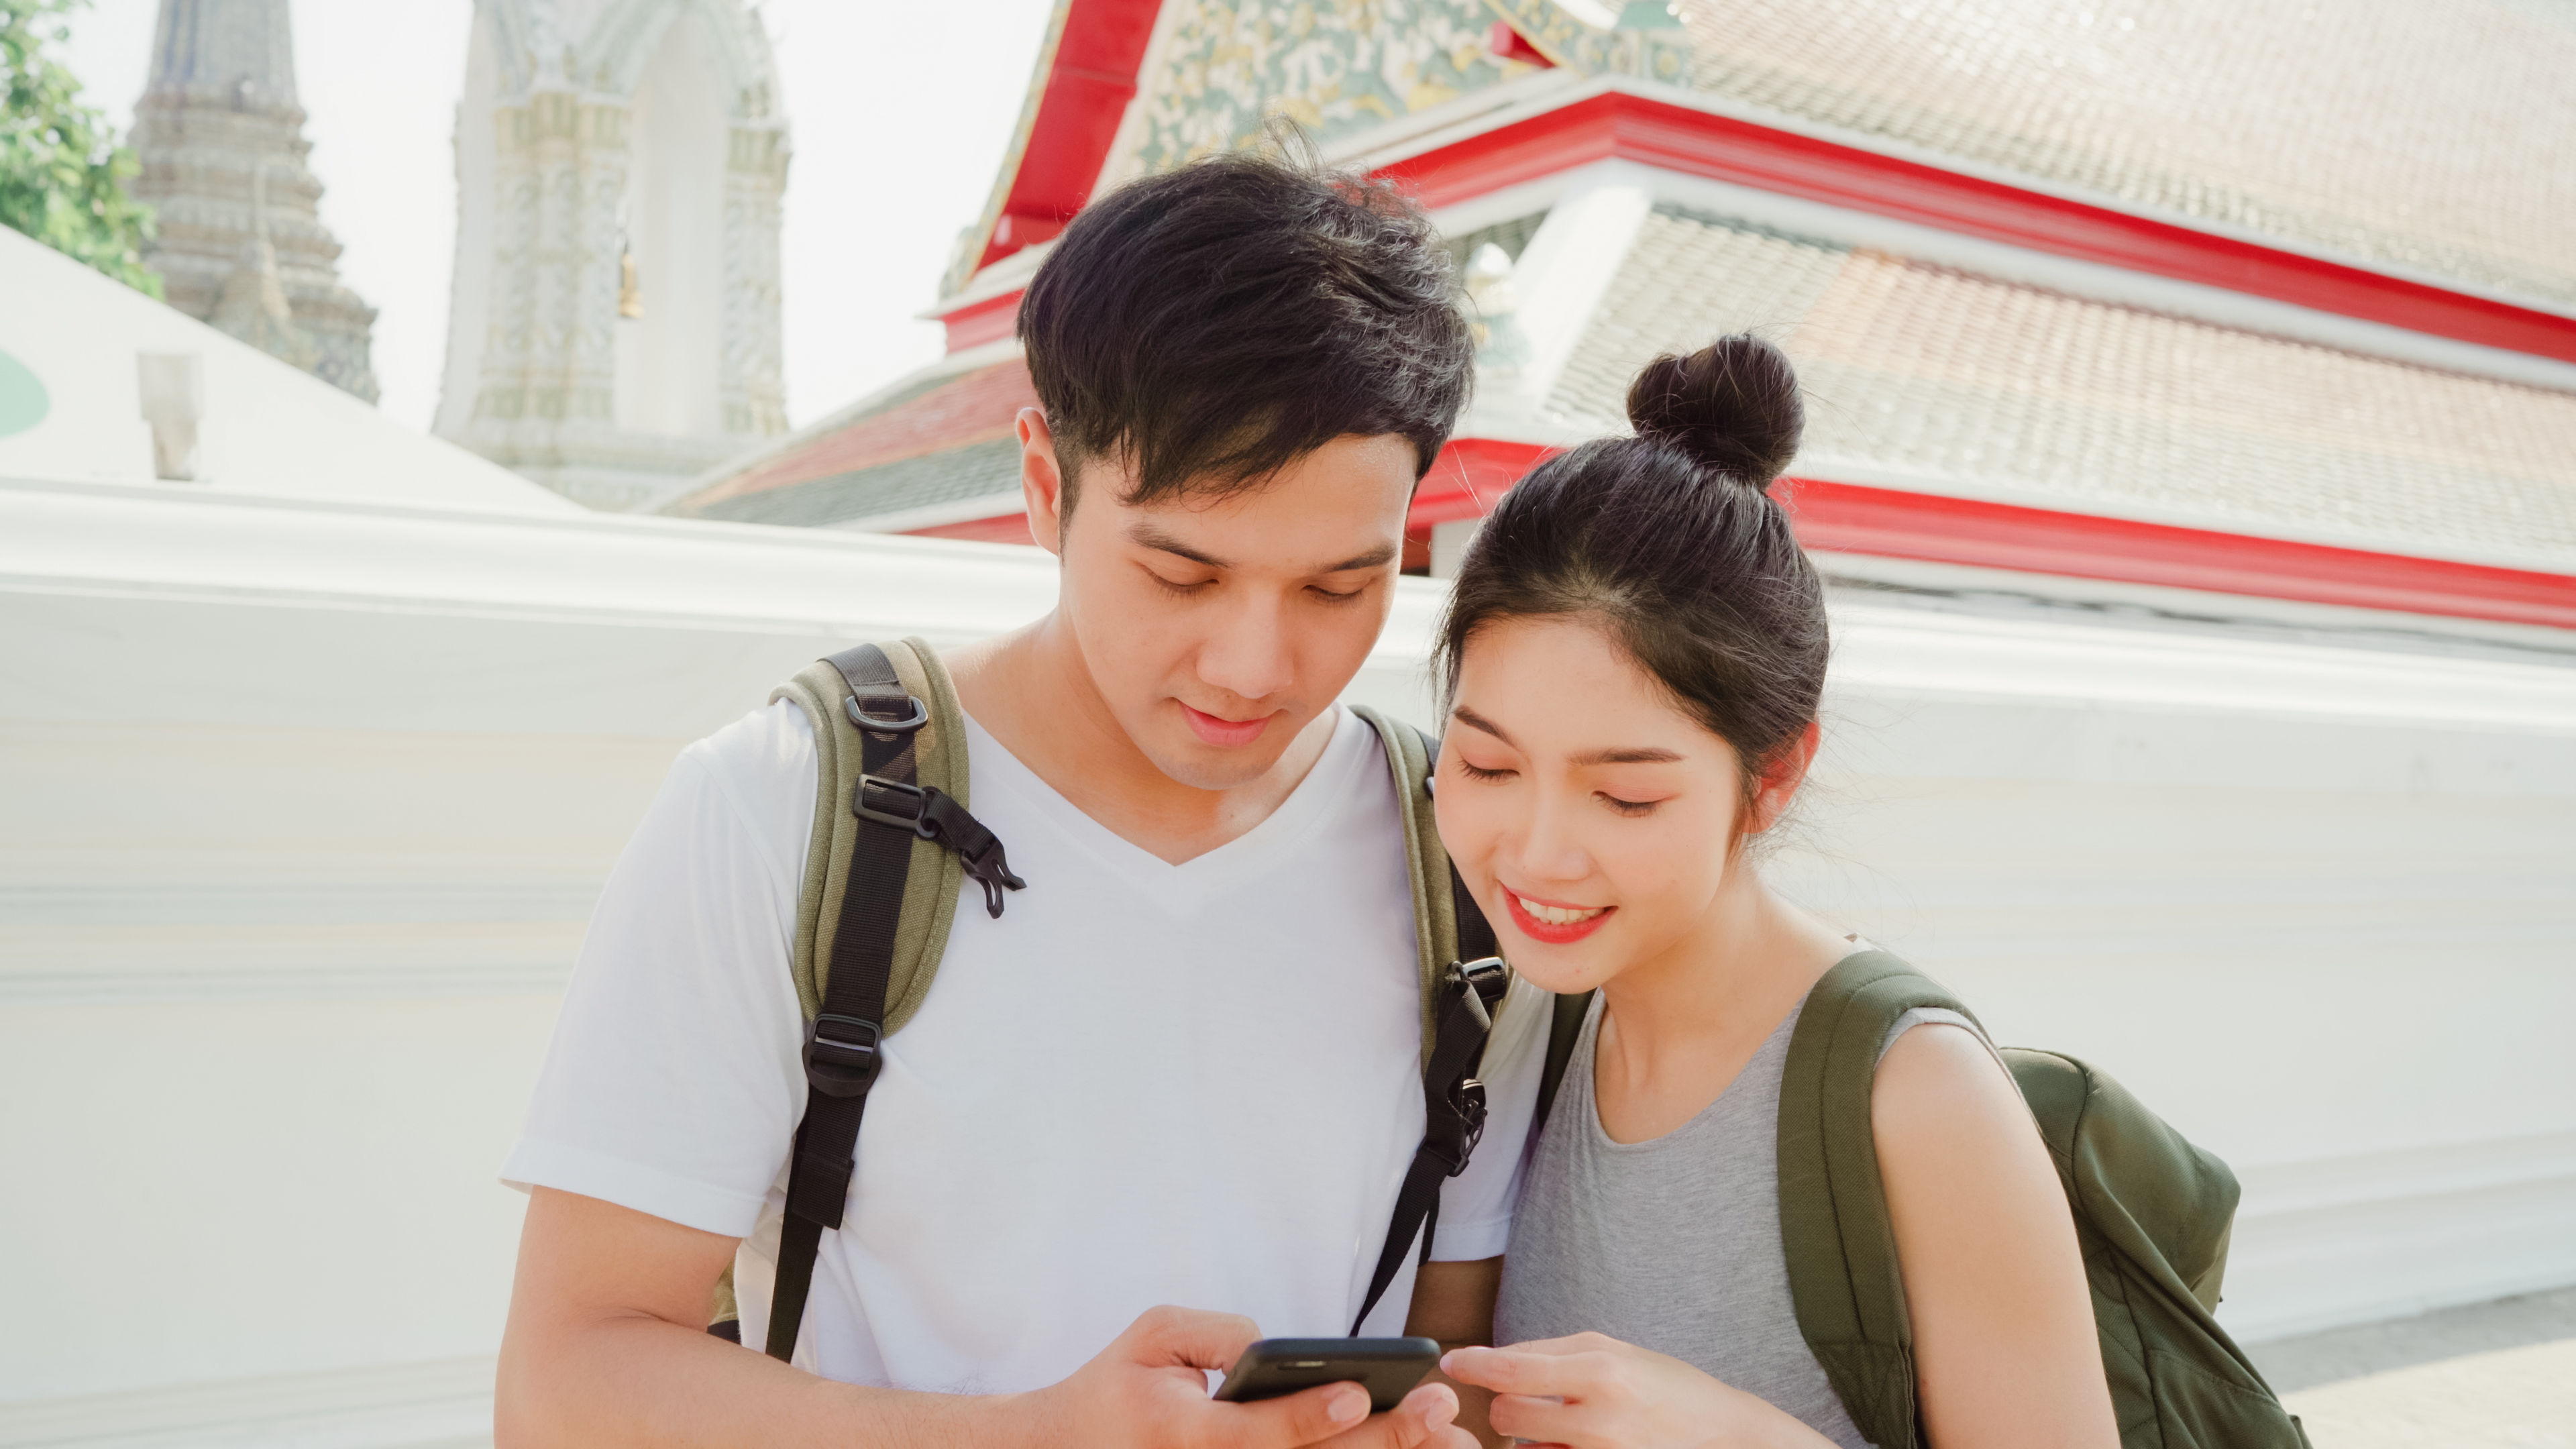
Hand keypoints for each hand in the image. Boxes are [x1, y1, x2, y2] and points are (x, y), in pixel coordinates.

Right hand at [1022, 1305, 1477, 1448]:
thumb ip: (1216, 1334)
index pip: (1254, 1433)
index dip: (1307, 1416)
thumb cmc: (1120, 1386)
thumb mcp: (1154, 1334)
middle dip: (1379, 1441)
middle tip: (1435, 1410)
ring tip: (1447, 1439)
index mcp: (1183, 1435)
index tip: (1357, 1392)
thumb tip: (1275, 1350)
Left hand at [1441, 1334, 1826, 1448]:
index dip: (1473, 1364)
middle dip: (1508, 1404)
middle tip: (1531, 1398)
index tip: (1452, 1361)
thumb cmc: (1666, 1387)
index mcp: (1601, 1373)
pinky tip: (1571, 1443)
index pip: (1512, 1369)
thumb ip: (1549, 1353)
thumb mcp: (1613, 1351)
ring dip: (1528, 1437)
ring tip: (1564, 1424)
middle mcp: (1599, 1421)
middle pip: (1506, 1416)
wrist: (1724, 1436)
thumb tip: (1492, 1358)